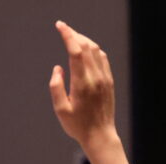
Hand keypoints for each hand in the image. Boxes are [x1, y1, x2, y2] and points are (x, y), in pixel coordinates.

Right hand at [49, 21, 118, 150]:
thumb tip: (58, 68)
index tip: (60, 25)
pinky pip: (102, 58)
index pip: (76, 51)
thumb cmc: (78, 125)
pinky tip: (86, 50)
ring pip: (95, 50)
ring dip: (84, 40)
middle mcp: (95, 77)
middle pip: (86, 46)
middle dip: (74, 34)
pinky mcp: (109, 81)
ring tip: (73, 38)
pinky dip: (93, 49)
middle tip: (64, 29)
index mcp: (82, 83)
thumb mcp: (60, 110)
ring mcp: (104, 78)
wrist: (100, 136)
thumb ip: (56, 87)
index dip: (68, 35)